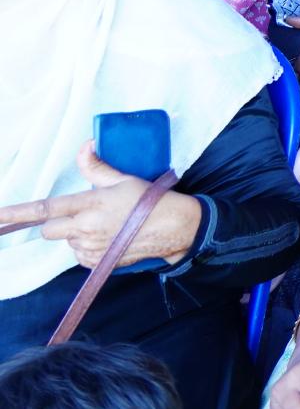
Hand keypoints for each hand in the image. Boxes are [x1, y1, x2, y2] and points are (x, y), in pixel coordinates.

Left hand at [0, 147, 200, 268]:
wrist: (174, 228)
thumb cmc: (150, 201)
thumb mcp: (124, 178)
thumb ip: (96, 166)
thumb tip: (85, 146)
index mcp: (89, 205)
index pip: (44, 209)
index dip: (15, 214)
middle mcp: (85, 229)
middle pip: (50, 229)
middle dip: (57, 221)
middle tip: (83, 212)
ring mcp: (89, 248)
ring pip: (66, 240)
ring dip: (76, 233)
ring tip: (106, 224)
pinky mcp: (95, 262)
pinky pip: (78, 254)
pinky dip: (87, 245)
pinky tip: (109, 236)